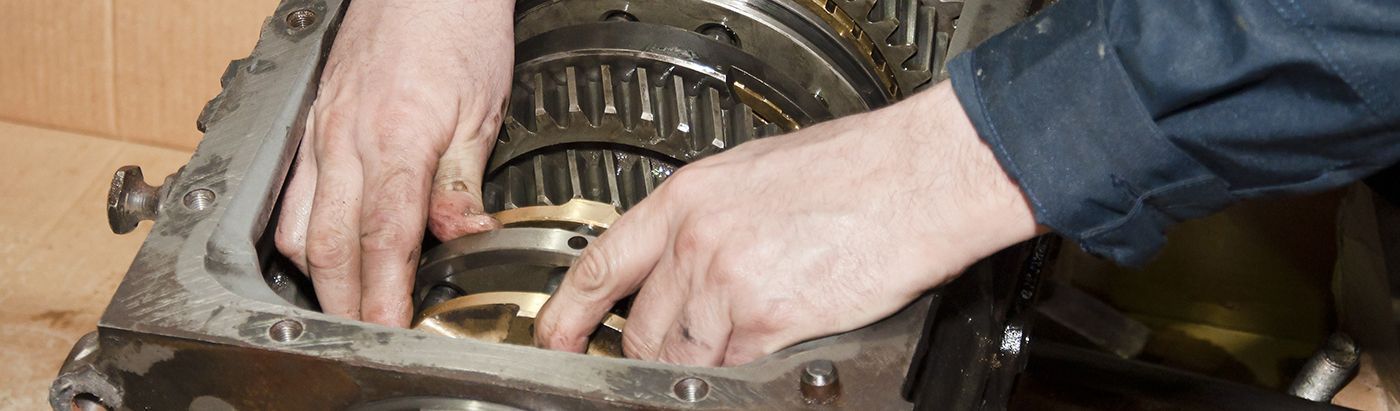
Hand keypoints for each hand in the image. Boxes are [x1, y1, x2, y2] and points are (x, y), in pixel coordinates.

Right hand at [274, 0, 513, 326]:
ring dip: (317, 273)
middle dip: (343, 301)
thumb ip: (462, 181)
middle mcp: (346, 138)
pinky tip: (321, 251)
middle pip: (329, 243)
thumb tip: (464, 236)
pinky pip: (291, 192)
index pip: (384, 236)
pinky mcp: (311, 124)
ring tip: (344, 305)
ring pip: (298, 223)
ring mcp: (321, 132)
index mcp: (397, 138)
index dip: (384, 293)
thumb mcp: (482, 109)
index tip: (391, 329)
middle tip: (364, 336)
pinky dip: (301, 232)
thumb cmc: (456, 28)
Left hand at [534, 82, 1042, 365]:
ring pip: (682, 357)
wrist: (914, 178)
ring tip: (735, 345)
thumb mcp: (754, 174)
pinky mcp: (768, 324)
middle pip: (640, 328)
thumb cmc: (853, 168)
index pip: (599, 264)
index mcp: (686, 199)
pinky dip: (743, 371)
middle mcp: (696, 242)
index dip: (567, 312)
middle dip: (649, 351)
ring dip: (701, 364)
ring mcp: (727, 286)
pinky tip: (767, 349)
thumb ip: (707, 217)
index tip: (555, 336)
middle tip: (669, 352)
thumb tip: (686, 252)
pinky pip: (732, 370)